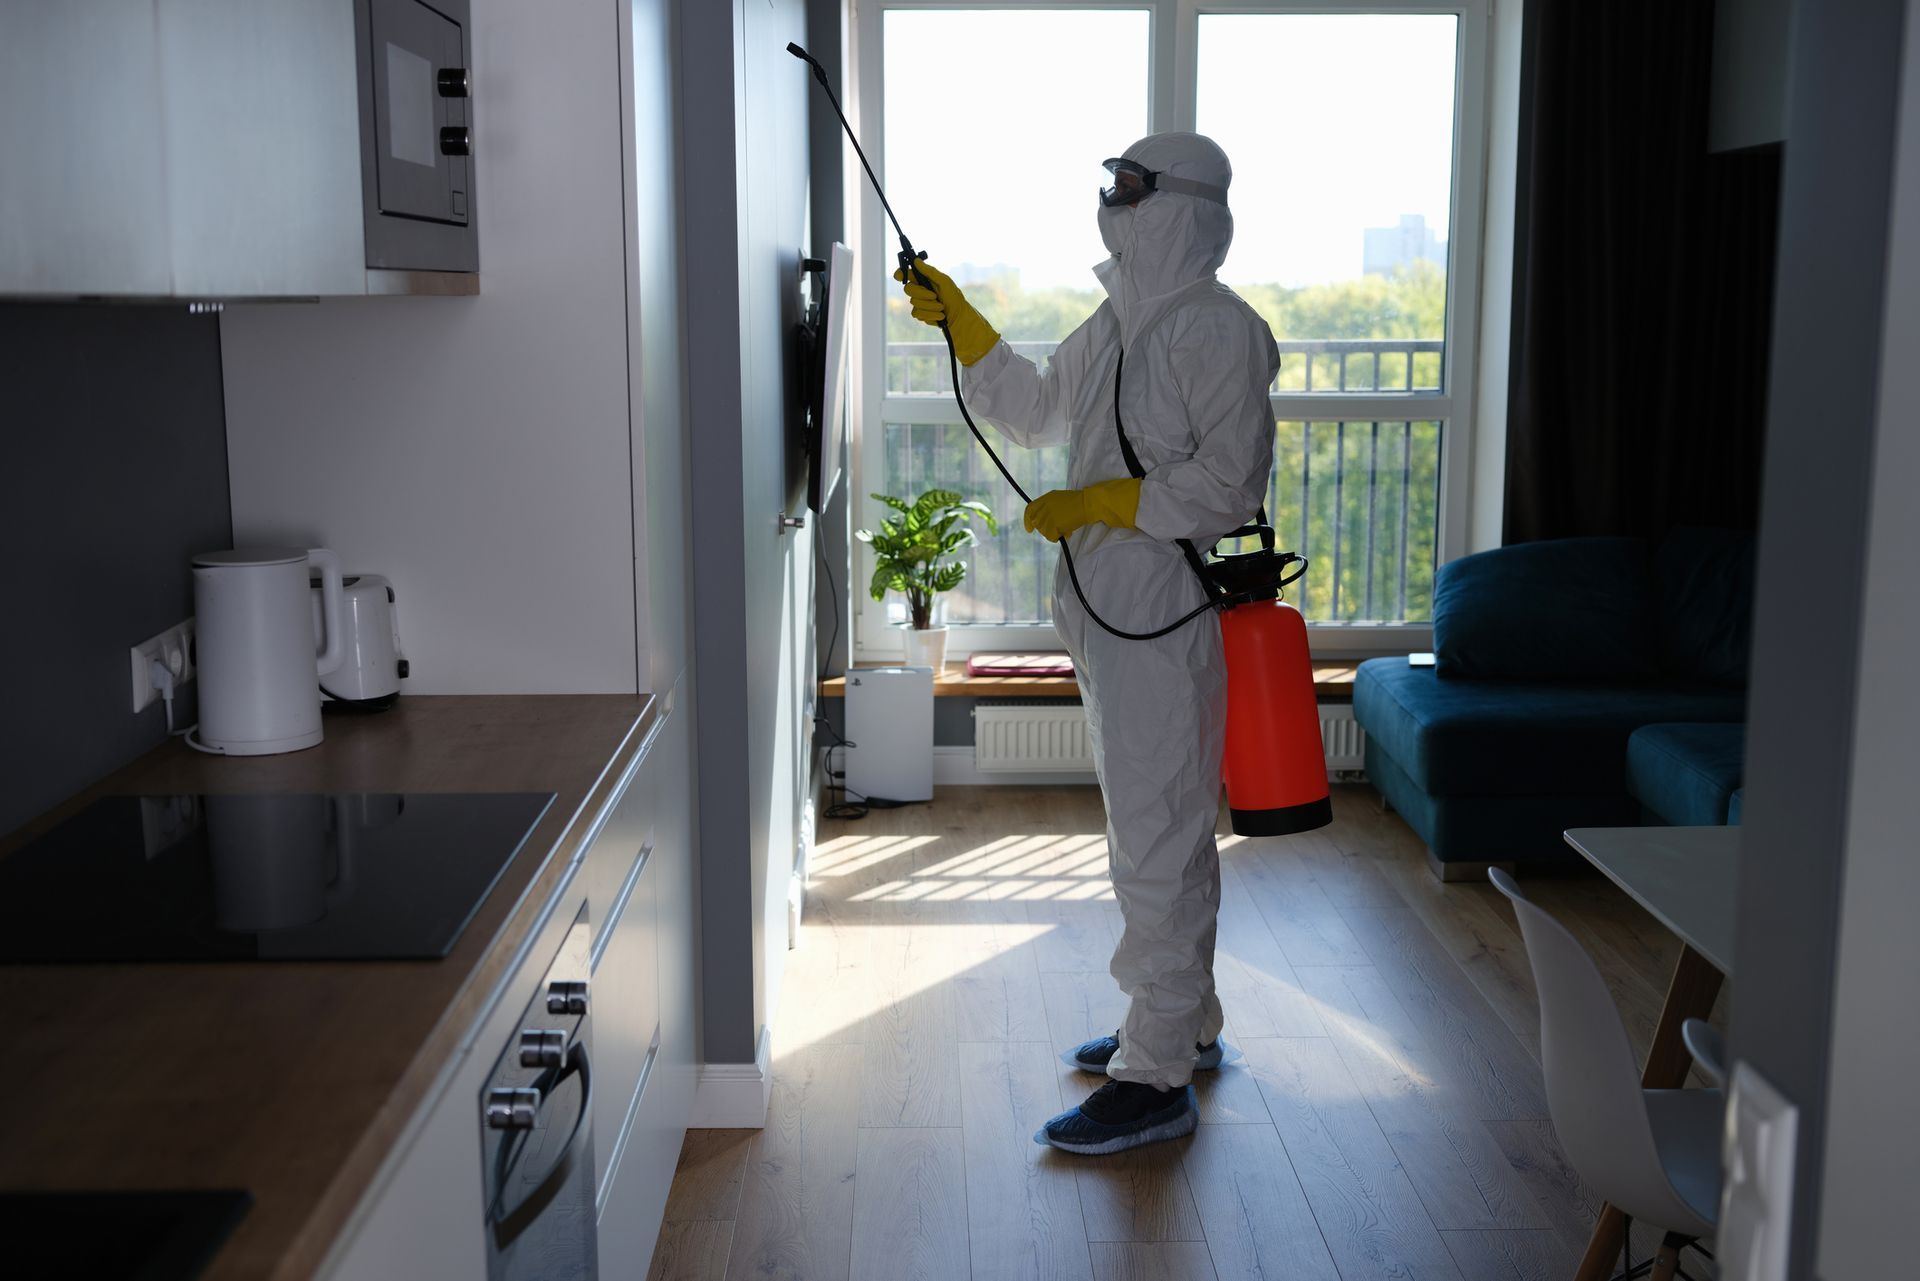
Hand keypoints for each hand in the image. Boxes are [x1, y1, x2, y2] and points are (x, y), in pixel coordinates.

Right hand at [892, 259, 1001, 365]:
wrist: (958, 316)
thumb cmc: (953, 296)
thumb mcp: (944, 281)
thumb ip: (930, 272)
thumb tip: (916, 261)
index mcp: (923, 279)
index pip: (906, 274)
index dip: (900, 274)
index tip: (899, 276)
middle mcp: (918, 290)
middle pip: (908, 289)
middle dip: (922, 293)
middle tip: (935, 296)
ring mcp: (918, 303)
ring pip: (914, 303)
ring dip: (930, 306)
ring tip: (941, 307)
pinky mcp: (920, 314)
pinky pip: (918, 314)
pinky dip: (931, 314)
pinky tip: (940, 315)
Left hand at [1023, 477, 1141, 540]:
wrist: (1089, 504)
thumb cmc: (1079, 503)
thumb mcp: (1060, 500)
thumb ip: (1050, 508)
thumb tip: (1043, 523)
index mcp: (1046, 498)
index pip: (1030, 510)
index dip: (1027, 520)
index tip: (1029, 530)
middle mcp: (1045, 505)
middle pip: (1037, 523)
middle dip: (1045, 529)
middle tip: (1058, 529)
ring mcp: (1049, 515)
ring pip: (1044, 531)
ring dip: (1054, 533)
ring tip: (1066, 528)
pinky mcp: (1054, 524)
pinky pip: (1051, 537)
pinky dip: (1058, 537)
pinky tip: (1067, 532)